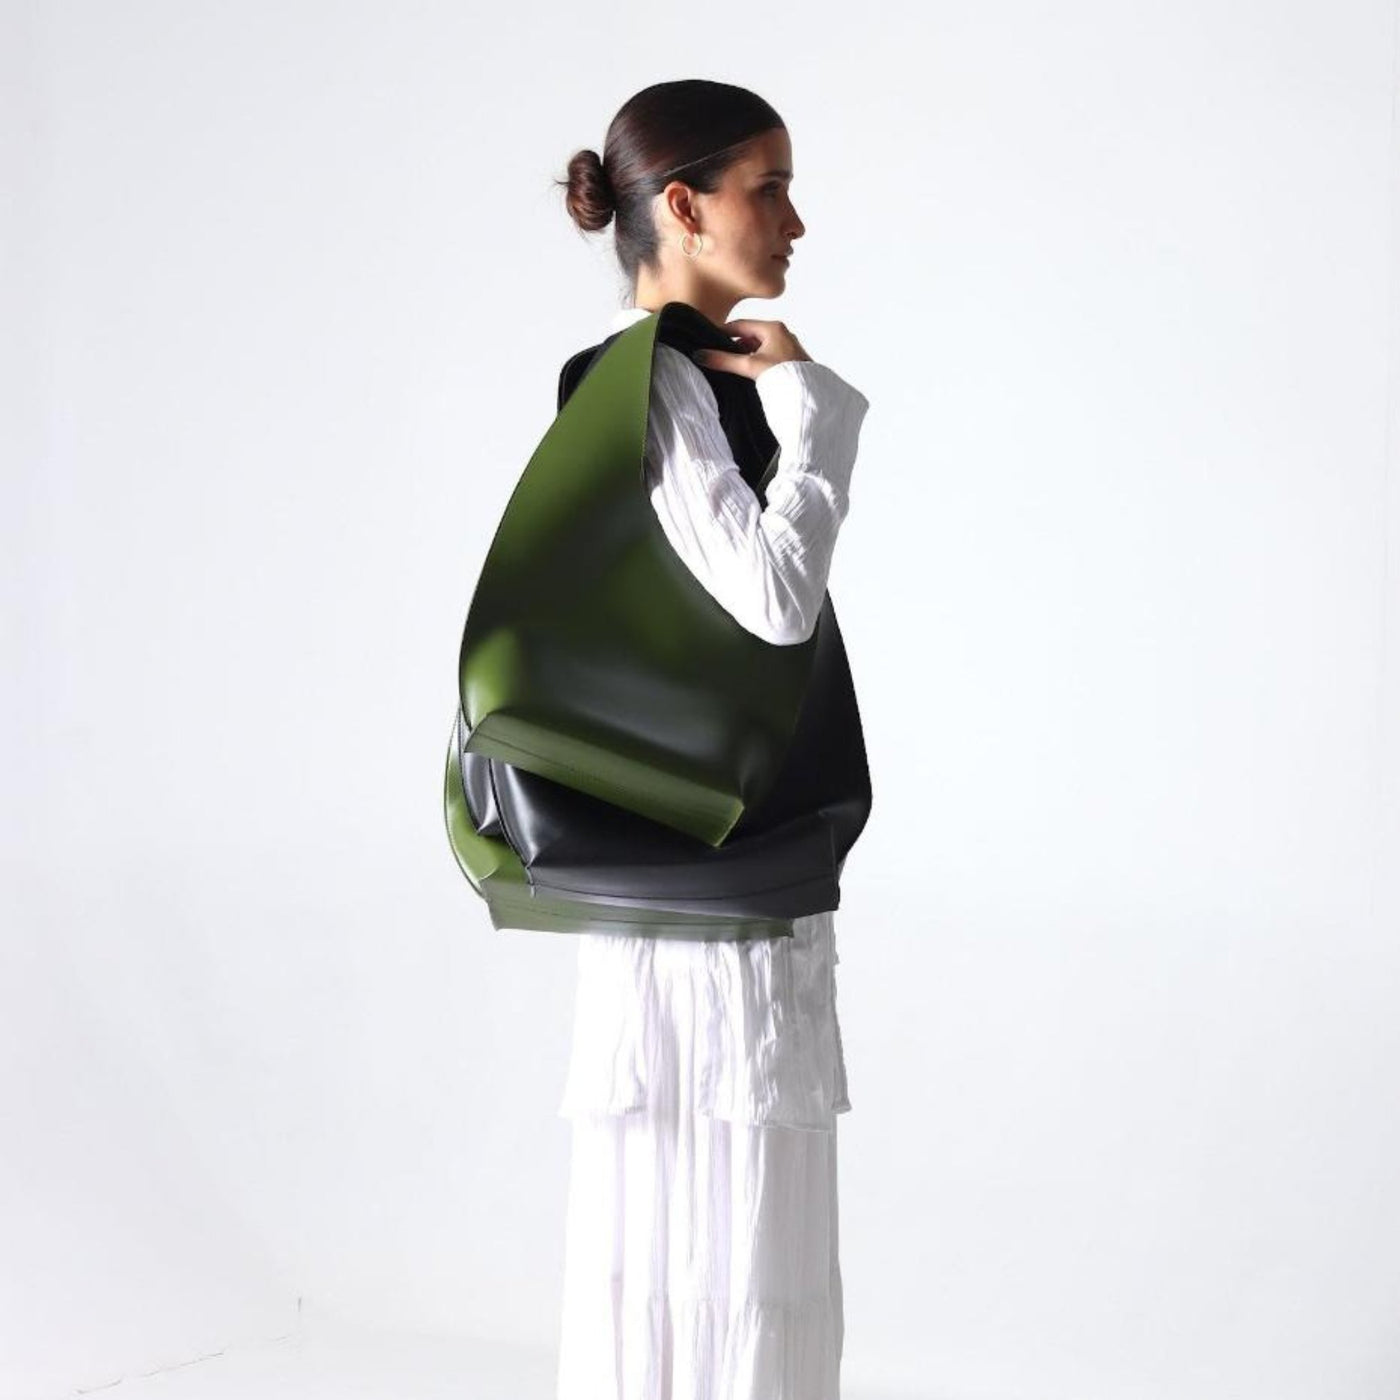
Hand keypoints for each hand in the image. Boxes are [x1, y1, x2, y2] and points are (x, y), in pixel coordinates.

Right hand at [692, 319, 811, 380]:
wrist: (807, 393)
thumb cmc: (782, 375)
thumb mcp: (749, 366)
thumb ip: (724, 361)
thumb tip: (700, 356)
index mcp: (772, 327)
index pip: (740, 324)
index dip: (723, 331)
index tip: (709, 337)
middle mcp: (781, 333)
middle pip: (749, 335)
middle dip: (734, 345)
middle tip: (718, 354)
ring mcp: (787, 345)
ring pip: (758, 345)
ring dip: (744, 354)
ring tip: (731, 365)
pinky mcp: (790, 358)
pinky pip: (767, 354)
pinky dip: (755, 359)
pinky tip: (748, 371)